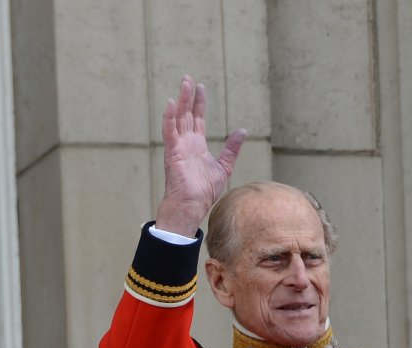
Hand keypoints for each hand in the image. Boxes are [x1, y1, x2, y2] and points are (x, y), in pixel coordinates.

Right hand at [155, 74, 247, 236]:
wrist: (192, 206)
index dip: (199, 103)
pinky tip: (172, 103)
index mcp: (196, 146)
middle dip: (188, 95)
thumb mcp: (224, 167)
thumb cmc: (204, 192)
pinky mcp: (172, 152)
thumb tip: (242, 130)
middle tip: (188, 77)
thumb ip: (232, 149)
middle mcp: (186, 143)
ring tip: (184, 83)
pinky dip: (169, 117)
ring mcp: (178, 147)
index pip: (196, 119)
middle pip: (186, 114)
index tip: (201, 88)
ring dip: (181, 100)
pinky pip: (169, 131)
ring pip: (177, 118)